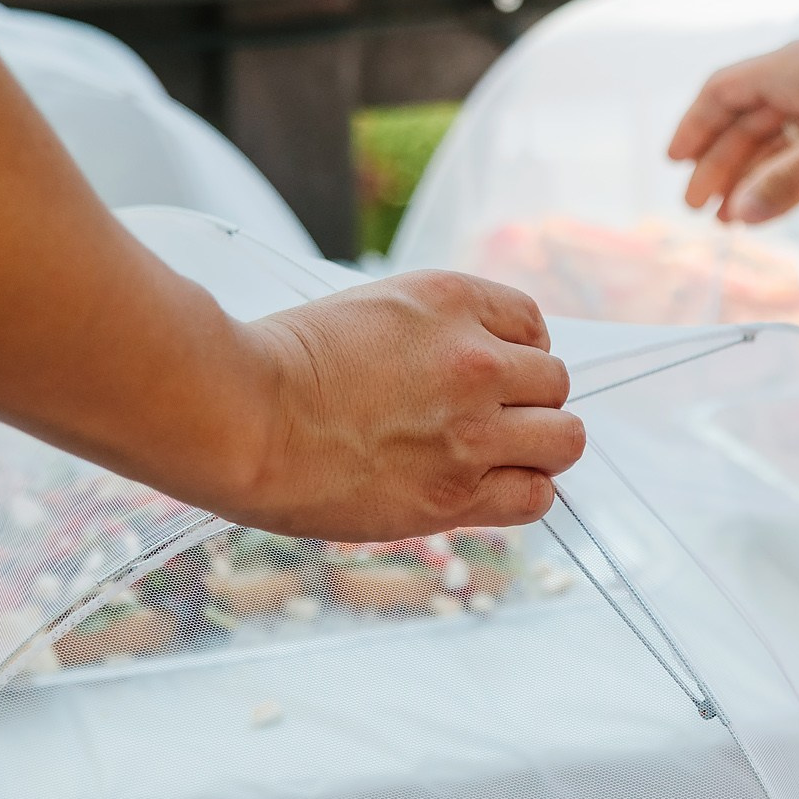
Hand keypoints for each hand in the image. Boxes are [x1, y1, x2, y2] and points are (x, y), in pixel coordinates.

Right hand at [222, 271, 582, 538]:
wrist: (236, 417)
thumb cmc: (279, 365)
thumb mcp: (371, 310)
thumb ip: (432, 331)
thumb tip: (475, 357)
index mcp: (451, 300)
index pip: (534, 324)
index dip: (518, 355)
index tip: (494, 376)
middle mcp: (475, 360)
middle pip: (555, 383)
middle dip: (528, 403)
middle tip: (486, 422)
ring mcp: (471, 429)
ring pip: (562, 440)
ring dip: (536, 449)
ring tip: (493, 459)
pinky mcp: (454, 492)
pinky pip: (534, 498)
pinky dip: (522, 495)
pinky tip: (486, 490)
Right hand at [668, 36, 798, 223]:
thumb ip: (788, 179)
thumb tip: (741, 213)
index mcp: (791, 69)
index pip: (724, 92)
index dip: (696, 126)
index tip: (674, 163)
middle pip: (745, 124)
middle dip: (719, 165)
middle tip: (699, 209)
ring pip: (775, 146)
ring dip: (750, 180)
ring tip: (729, 220)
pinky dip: (785, 184)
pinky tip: (772, 209)